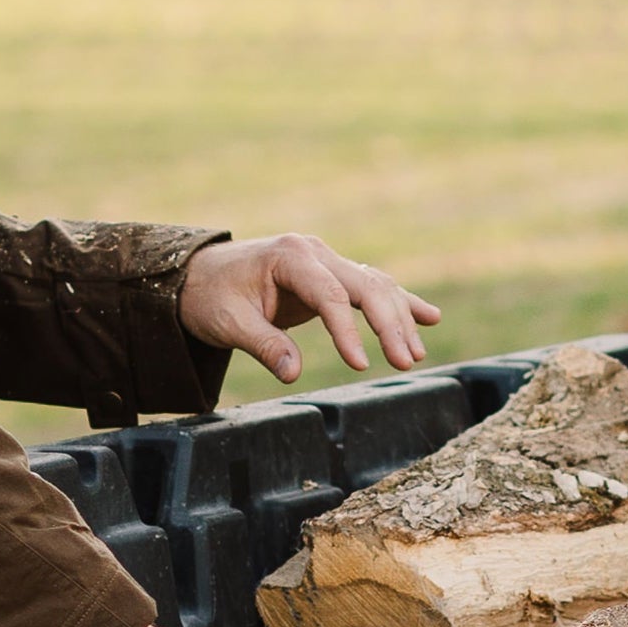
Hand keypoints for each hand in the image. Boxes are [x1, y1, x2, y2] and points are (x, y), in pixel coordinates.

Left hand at [180, 231, 440, 385]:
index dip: (348, 331)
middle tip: (406, 362)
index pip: (329, 294)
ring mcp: (325, 259)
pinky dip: (398, 302)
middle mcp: (314, 252)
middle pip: (365, 285)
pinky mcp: (329, 273)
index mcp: (290, 256)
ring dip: (398, 318)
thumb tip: (292, 375)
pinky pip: (370, 286)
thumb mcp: (228, 323)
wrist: (197, 276)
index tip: (362, 366)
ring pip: (374, 285)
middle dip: (389, 325)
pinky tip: (429, 317)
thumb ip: (263, 346)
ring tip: (414, 354)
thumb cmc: (210, 297)